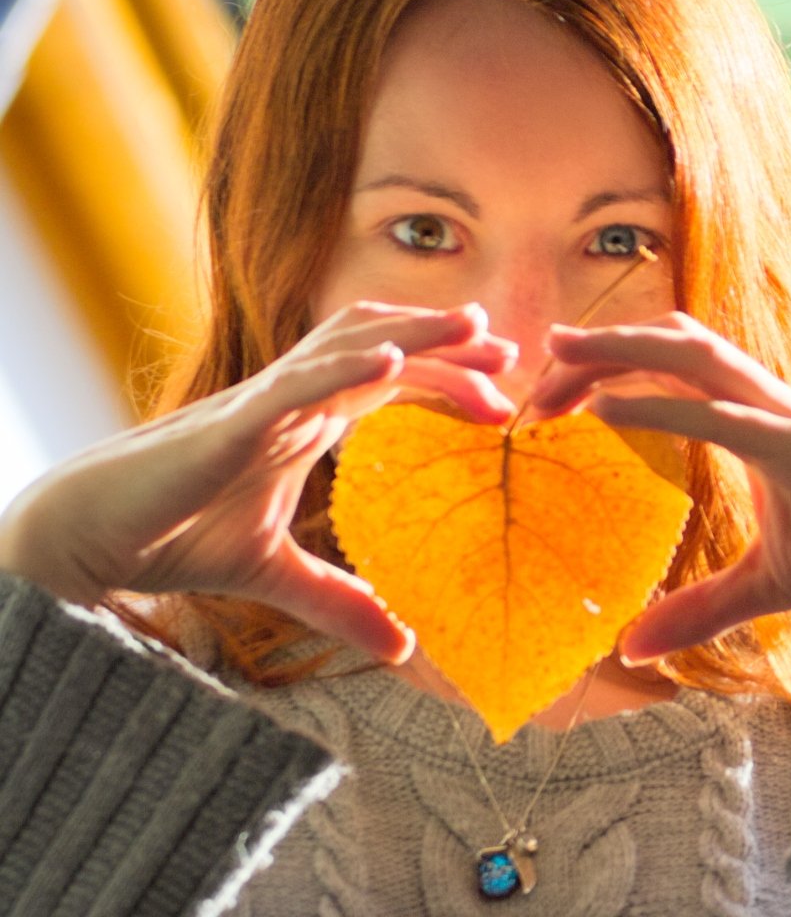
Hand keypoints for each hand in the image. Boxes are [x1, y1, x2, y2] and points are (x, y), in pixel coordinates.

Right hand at [0, 302, 516, 660]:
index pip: (391, 381)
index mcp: (308, 420)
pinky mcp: (231, 421)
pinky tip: (390, 359)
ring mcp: (264, 402)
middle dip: (444, 342)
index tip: (501, 390)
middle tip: (507, 350)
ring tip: (472, 327)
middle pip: (382, 348)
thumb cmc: (182, 536)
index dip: (444, 374)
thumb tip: (404, 648)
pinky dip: (344, 365)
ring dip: (412, 332)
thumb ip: (340, 601)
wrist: (99, 537)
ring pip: (347, 347)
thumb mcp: (278, 575)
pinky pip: (295, 383)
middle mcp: (294, 398)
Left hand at [532, 312, 790, 657]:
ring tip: (559, 356)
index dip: (612, 367)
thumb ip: (699, 609)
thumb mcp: (766, 586)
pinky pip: (724, 417)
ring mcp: (788, 418)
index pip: (672, 369)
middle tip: (537, 362)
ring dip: (622, 350)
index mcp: (753, 418)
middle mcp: (765, 403)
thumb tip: (632, 651)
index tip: (554, 393)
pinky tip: (606, 410)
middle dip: (604, 346)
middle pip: (672, 344)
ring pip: (694, 356)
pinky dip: (661, 406)